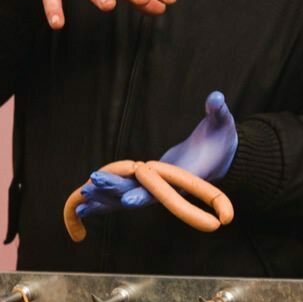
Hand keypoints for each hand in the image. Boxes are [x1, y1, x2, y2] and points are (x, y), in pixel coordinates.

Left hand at [75, 92, 238, 221]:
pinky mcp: (148, 185)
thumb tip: (215, 97)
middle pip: (137, 194)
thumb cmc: (221, 139)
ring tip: (80, 201)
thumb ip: (218, 111)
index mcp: (185, 176)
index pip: (164, 188)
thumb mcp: (222, 124)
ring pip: (127, 198)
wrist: (219, 156)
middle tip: (91, 184)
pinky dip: (105, 200)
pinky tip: (83, 204)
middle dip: (115, 190)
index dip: (145, 194)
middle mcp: (169, 187)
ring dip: (105, 200)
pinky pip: (123, 194)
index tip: (127, 200)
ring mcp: (157, 188)